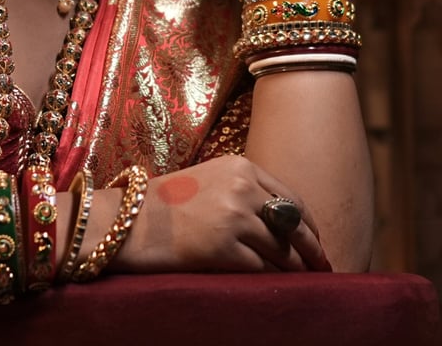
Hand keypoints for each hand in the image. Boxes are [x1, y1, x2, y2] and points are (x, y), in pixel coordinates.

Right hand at [117, 155, 329, 273]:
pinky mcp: (223, 248)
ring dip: (294, 270)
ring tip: (301, 281)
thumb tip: (284, 222)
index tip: (316, 241)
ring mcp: (234, 217)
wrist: (129, 219)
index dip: (308, 225)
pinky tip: (273, 286)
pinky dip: (270, 280)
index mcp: (240, 166)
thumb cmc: (166, 204)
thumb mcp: (210, 180)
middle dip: (312, 250)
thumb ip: (245, 192)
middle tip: (322, 266)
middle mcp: (242, 188)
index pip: (292, 198)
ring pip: (282, 252)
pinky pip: (261, 269)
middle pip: (293, 226)